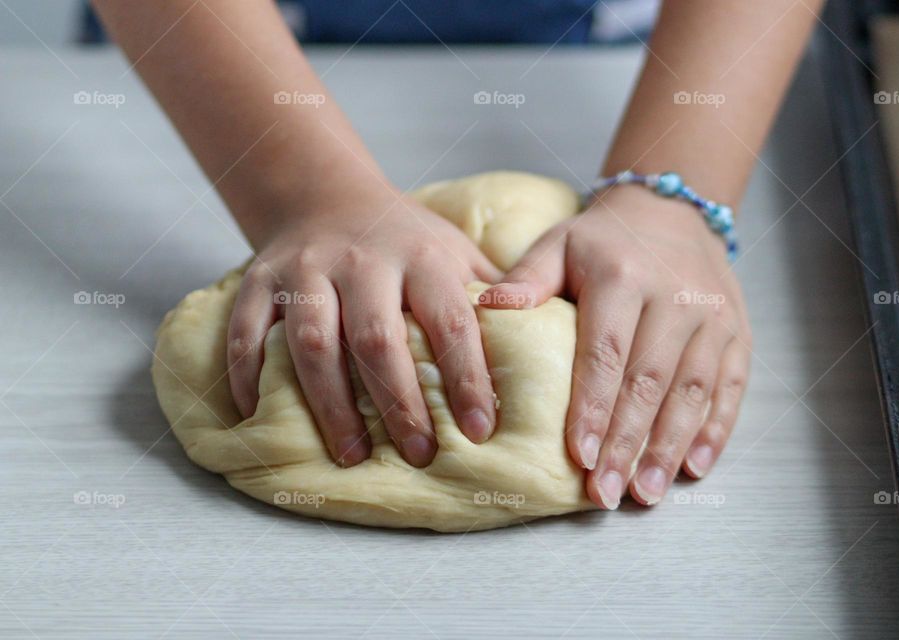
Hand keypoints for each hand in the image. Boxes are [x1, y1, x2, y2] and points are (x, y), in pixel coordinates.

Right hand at [227, 184, 501, 467]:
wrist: (326, 195)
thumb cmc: (405, 240)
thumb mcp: (457, 252)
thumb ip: (494, 294)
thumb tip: (554, 345)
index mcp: (421, 256)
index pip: (449, 320)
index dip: (466, 377)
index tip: (481, 431)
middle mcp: (362, 261)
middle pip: (377, 338)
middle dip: (398, 403)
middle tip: (418, 455)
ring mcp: (306, 269)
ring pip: (311, 342)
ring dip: (330, 404)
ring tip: (351, 455)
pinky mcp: (261, 279)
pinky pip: (248, 331)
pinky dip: (247, 374)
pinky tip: (257, 416)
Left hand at [480, 185, 750, 507]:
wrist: (674, 211)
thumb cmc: (604, 240)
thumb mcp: (560, 244)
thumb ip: (527, 279)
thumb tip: (484, 307)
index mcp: (623, 277)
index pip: (606, 352)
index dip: (593, 407)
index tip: (579, 456)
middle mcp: (675, 297)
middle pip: (649, 381)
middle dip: (627, 444)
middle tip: (606, 493)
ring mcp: (712, 317)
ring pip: (692, 391)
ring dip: (669, 448)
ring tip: (645, 493)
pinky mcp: (737, 333)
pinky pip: (731, 386)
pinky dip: (715, 430)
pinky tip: (695, 468)